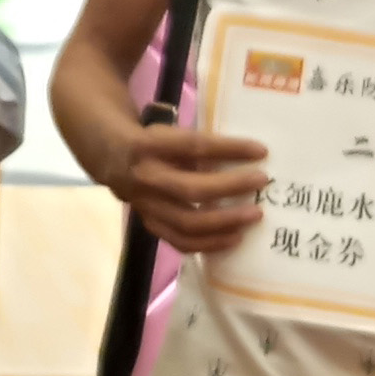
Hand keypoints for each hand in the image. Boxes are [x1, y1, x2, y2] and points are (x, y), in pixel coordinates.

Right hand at [111, 117, 269, 256]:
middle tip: (261, 182)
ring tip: (254, 215)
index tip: (260, 151)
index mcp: (150, 145)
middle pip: (192, 190)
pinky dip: (210, 243)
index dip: (229, 149)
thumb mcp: (170, 132)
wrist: (112, 159)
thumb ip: (197, 145)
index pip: (194, 147)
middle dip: (231, 187)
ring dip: (225, 222)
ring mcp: (146, 206)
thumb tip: (248, 155)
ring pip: (187, 223)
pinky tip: (234, 238)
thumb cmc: (154, 141)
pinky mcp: (150, 225)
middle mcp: (146, 178)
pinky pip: (181, 241)